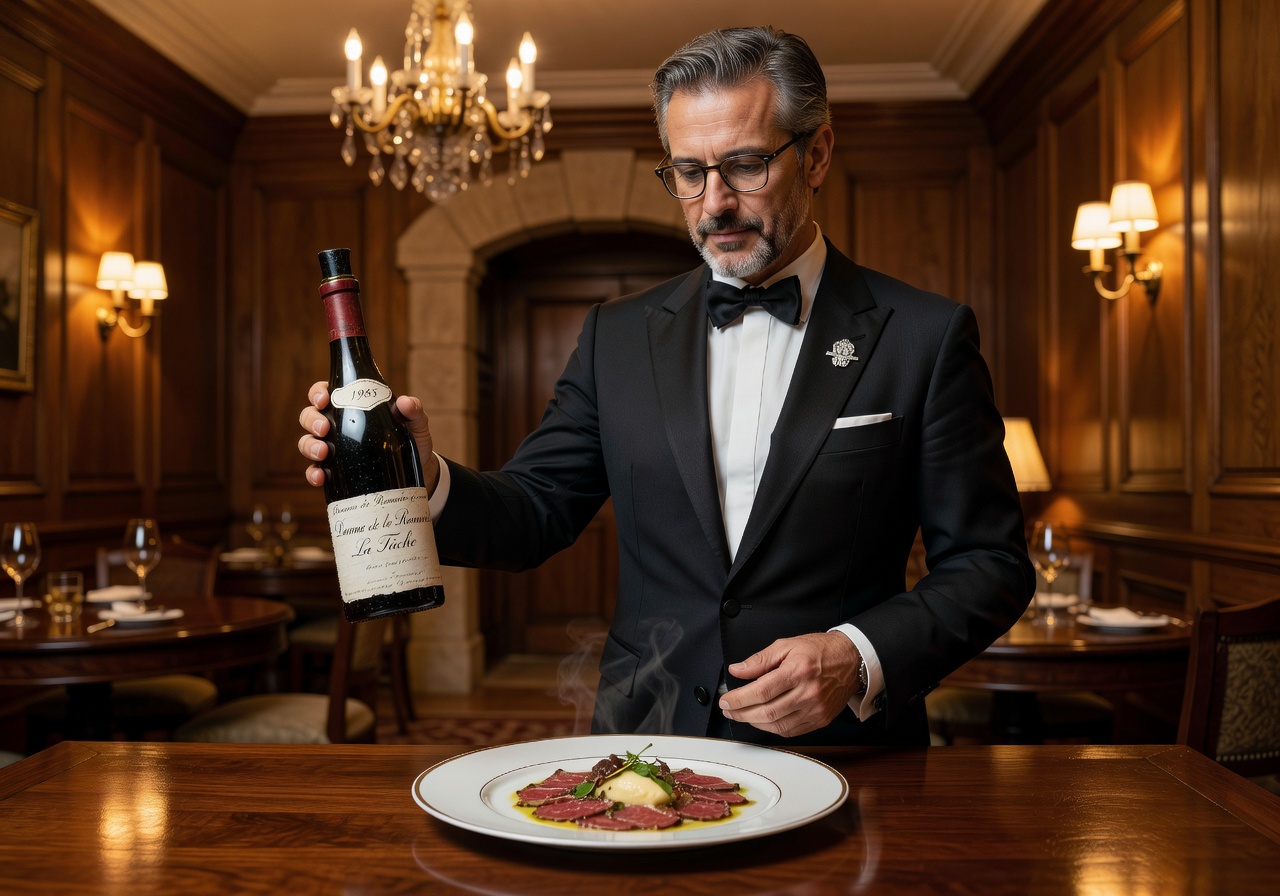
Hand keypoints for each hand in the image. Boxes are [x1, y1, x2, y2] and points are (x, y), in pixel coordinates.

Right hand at [297, 382, 440, 492]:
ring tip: (323, 452)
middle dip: (312, 420)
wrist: (418, 471)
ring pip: (307, 442)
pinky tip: (321, 477)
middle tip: (324, 428)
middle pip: (310, 416)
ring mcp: (334, 449)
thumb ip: (413, 410)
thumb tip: (405, 402)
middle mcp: (337, 426)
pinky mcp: (336, 472)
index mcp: (352, 406)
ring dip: (309, 446)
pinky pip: (315, 471)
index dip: (318, 393)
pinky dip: (313, 473)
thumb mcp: (415, 423)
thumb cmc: (412, 440)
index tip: (324, 399)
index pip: (325, 393)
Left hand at [718, 632, 861, 737]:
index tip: (726, 701)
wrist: (852, 660)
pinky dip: (773, 728)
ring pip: (778, 726)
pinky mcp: (820, 719)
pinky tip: (763, 721)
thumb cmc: (820, 651)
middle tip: (729, 710)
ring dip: (755, 723)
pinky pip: (791, 731)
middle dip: (742, 713)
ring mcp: (815, 709)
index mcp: (798, 671)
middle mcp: (808, 693)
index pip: (761, 691)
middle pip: (767, 712)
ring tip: (742, 715)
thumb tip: (737, 670)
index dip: (739, 699)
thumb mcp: (786, 645)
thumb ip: (760, 660)